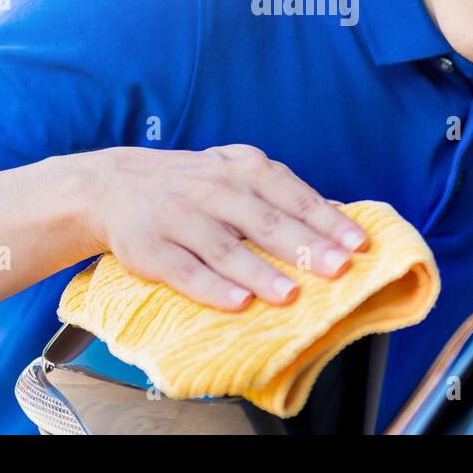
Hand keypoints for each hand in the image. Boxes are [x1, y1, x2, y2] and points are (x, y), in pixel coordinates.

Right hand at [71, 144, 368, 310]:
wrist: (114, 185)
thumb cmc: (191, 184)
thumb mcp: (236, 172)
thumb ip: (282, 193)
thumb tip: (338, 218)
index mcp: (243, 170)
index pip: (293, 197)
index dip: (327, 221)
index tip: (358, 244)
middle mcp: (215, 191)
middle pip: (266, 222)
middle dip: (305, 246)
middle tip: (338, 268)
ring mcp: (182, 219)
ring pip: (227, 249)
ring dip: (261, 272)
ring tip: (291, 294)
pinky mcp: (153, 249)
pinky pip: (186, 271)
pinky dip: (213, 288)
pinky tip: (239, 303)